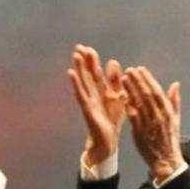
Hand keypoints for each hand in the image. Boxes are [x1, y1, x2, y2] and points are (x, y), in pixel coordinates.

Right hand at [68, 45, 126, 165]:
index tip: (89, 48)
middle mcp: (93, 94)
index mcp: (102, 91)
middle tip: (79, 46)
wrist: (107, 142)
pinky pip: (80, 94)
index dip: (93, 61)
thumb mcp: (118, 97)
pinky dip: (76, 83)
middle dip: (84, 62)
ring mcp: (88, 101)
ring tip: (75, 55)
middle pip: (88, 75)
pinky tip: (71, 73)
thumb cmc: (111, 121)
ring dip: (79, 68)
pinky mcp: (86, 109)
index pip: (96, 73)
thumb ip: (116, 81)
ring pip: (83, 82)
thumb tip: (113, 61)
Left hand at [119, 66, 182, 181]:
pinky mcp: (139, 132)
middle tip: (129, 70)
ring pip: (139, 103)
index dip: (148, 79)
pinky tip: (121, 96)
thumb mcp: (176, 119)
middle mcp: (159, 116)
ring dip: (130, 89)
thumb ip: (175, 101)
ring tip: (123, 78)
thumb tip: (175, 84)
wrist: (166, 160)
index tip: (140, 69)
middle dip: (138, 80)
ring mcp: (149, 124)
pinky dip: (127, 105)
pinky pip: (132, 116)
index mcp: (168, 112)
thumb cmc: (170, 139)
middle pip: (147, 95)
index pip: (157, 91)